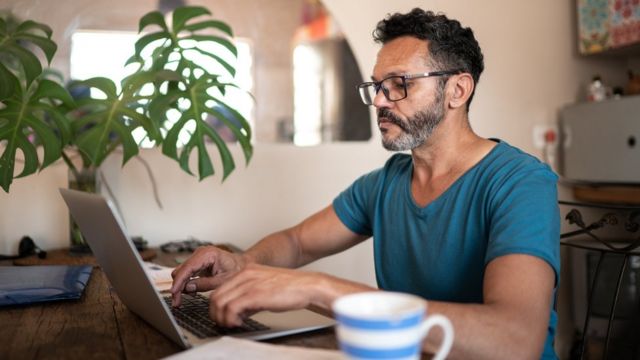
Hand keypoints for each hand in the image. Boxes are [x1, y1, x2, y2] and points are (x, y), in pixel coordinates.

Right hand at [170, 246, 246, 306]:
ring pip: (181, 272)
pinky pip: (186, 273)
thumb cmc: (236, 270)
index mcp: (207, 254)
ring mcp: (198, 257)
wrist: (242, 265)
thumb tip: (187, 288)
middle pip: (181, 270)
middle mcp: (200, 253)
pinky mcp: (197, 263)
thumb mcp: (222, 280)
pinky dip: (186, 284)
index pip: (187, 268)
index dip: (179, 281)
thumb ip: (205, 284)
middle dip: (178, 286)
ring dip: (182, 286)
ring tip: (184, 300)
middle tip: (177, 302)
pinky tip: (192, 293)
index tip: (173, 293)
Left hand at [209, 263, 324, 326]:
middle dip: (217, 314)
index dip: (218, 306)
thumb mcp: (264, 287)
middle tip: (227, 323)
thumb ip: (249, 296)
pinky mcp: (254, 294)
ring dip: (223, 318)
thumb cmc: (290, 288)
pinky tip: (240, 322)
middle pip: (215, 297)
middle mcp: (244, 275)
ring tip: (234, 324)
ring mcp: (248, 283)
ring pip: (219, 303)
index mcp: (246, 271)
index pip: (219, 289)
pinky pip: (231, 308)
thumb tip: (238, 312)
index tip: (225, 316)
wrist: (307, 286)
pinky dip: (231, 319)